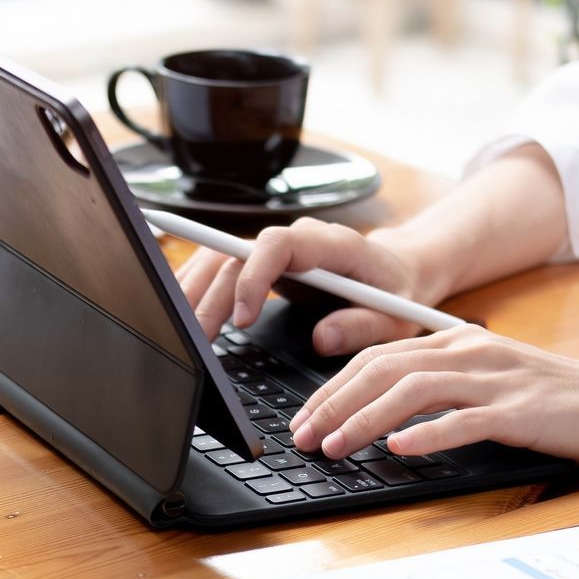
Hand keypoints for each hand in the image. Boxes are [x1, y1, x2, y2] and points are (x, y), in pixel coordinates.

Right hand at [173, 218, 438, 355]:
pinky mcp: (264, 261)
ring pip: (220, 256)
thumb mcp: (396, 318)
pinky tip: (182, 311)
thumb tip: (324, 339)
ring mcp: (277, 248)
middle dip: (210, 295)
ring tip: (179, 330)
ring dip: (195, 290)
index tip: (242, 318)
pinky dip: (199, 287)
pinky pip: (222, 265)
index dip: (253, 276)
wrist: (399, 270)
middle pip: (236, 254)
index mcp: (331, 243)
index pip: (277, 244)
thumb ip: (363, 326)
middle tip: (195, 339)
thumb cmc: (399, 293)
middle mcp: (297, 238)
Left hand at [287, 326, 578, 469]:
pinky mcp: (523, 412)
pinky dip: (428, 434)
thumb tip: (384, 418)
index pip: (377, 357)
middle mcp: (471, 353)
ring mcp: (497, 380)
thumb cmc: (559, 402)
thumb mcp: (491, 383)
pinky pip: (466, 420)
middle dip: (333, 404)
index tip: (303, 420)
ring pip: (412, 390)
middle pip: (382, 369)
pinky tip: (400, 451)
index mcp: (458, 344)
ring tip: (334, 447)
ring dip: (364, 420)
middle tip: (302, 438)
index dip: (331, 387)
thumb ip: (443, 389)